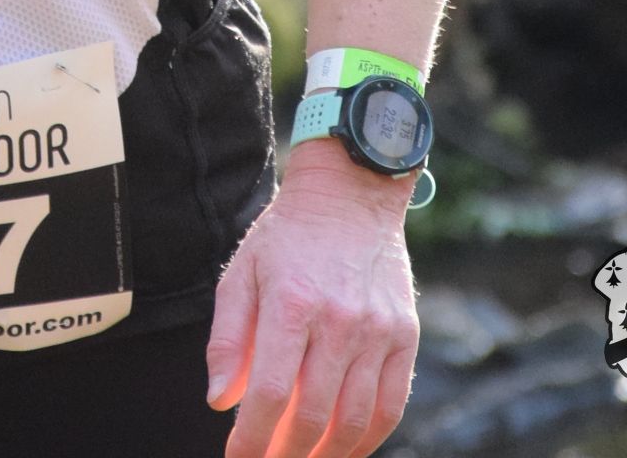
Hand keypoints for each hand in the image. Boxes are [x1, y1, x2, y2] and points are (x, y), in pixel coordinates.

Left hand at [206, 144, 420, 457]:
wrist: (350, 194)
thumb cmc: (288, 236)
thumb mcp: (241, 273)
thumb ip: (227, 339)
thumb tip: (221, 400)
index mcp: (291, 304)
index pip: (270, 393)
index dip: (253, 438)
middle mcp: (339, 320)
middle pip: (313, 415)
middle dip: (285, 454)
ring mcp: (378, 330)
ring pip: (355, 420)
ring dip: (326, 455)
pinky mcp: (406, 335)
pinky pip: (391, 405)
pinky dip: (368, 438)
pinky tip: (345, 449)